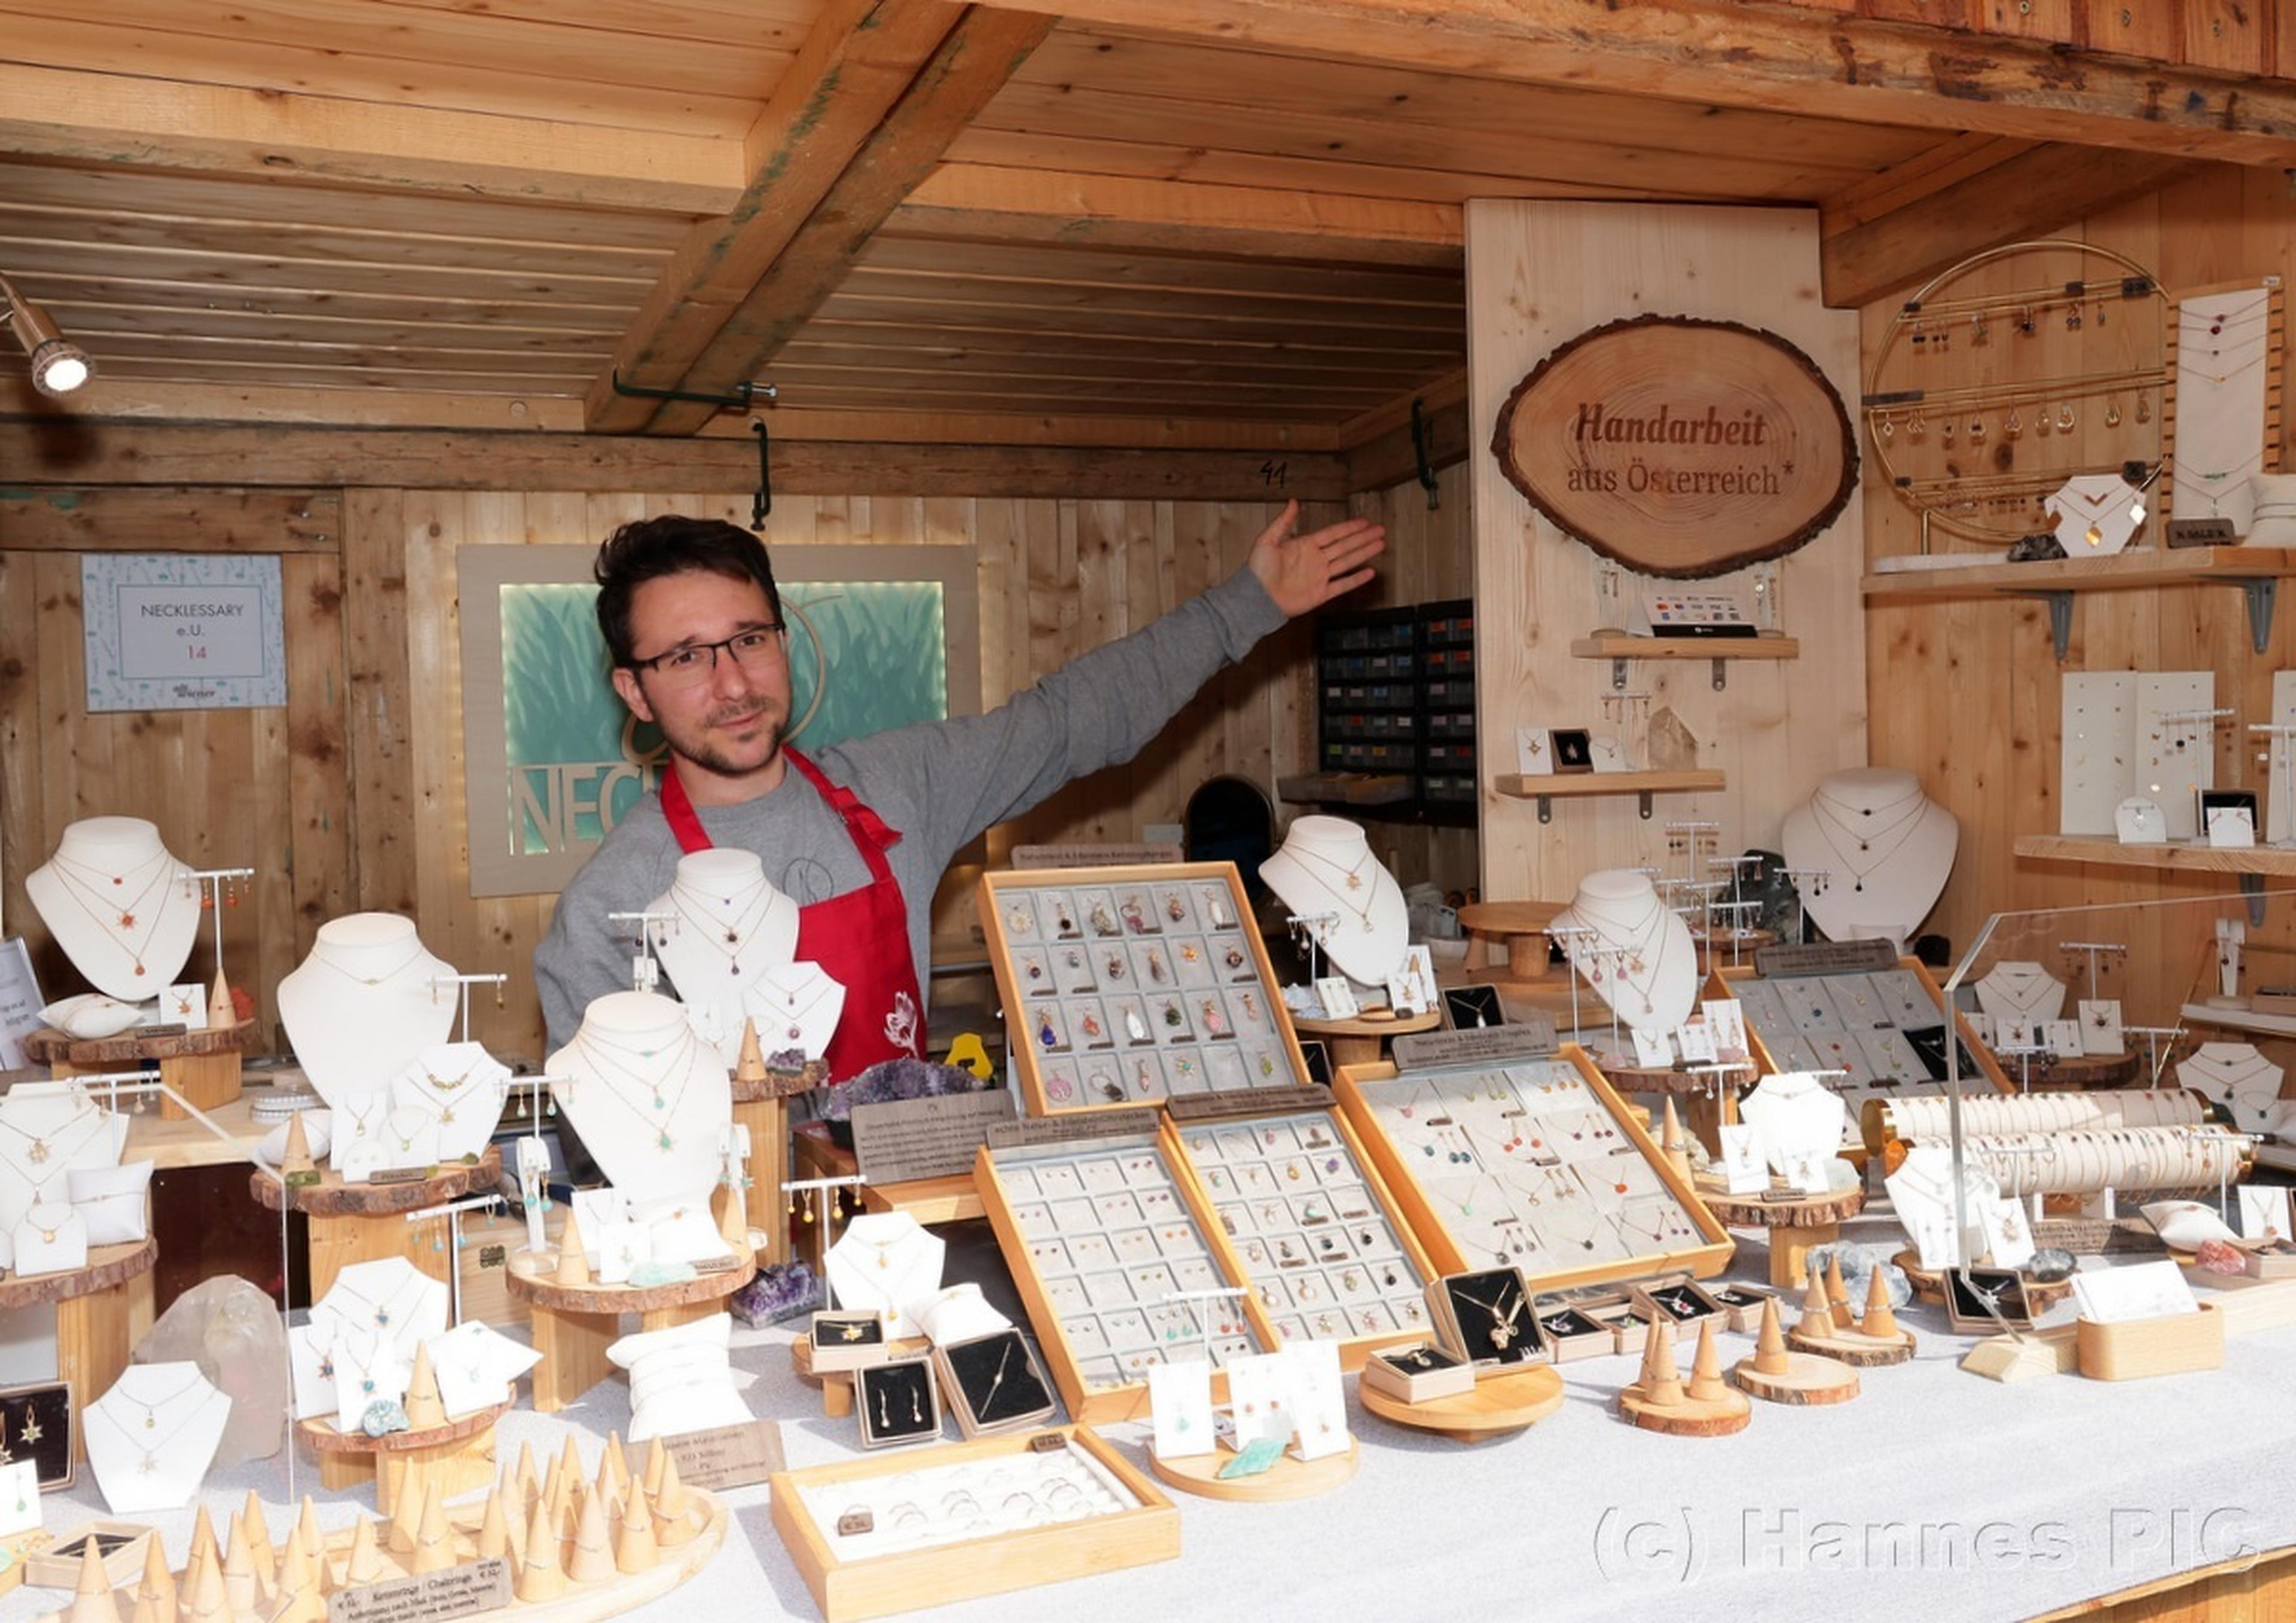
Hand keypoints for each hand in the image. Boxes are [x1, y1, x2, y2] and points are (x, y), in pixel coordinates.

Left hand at [1247, 499, 1385, 616]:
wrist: (1256, 598)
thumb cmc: (1257, 571)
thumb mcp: (1267, 540)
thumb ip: (1283, 522)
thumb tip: (1292, 502)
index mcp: (1305, 546)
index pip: (1333, 533)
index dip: (1350, 527)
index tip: (1365, 521)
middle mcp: (1315, 560)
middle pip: (1345, 546)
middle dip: (1363, 537)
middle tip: (1380, 530)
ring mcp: (1320, 577)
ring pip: (1348, 562)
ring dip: (1364, 553)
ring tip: (1380, 544)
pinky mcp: (1320, 594)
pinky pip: (1342, 586)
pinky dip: (1356, 580)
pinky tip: (1369, 572)